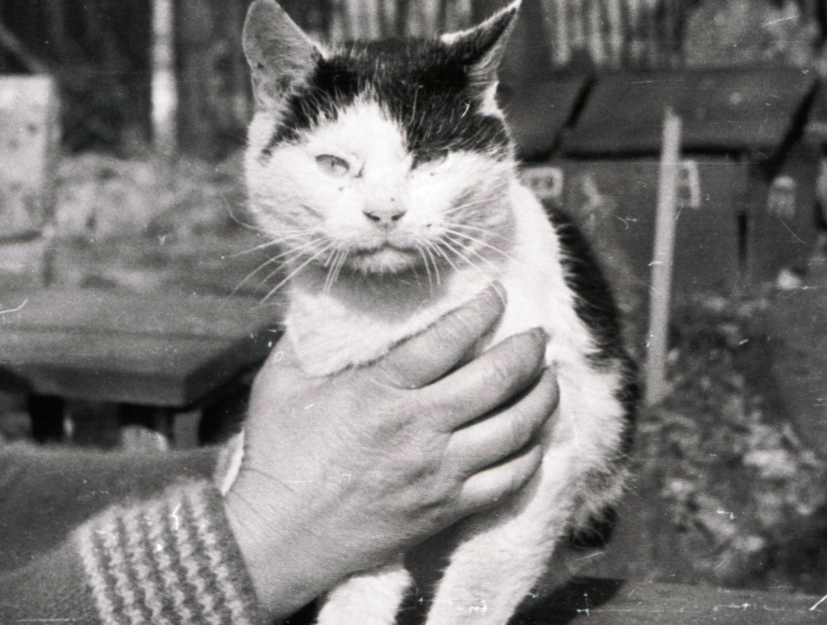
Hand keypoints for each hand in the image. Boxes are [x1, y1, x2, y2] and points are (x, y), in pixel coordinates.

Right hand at [223, 286, 558, 617]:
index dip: (484, 309)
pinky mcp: (445, 508)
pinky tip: (534, 438)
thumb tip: (323, 291)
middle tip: (539, 334)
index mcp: (382, 389)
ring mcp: (438, 471)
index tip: (499, 293)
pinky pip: (508, 479)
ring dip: (542, 397)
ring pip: (515, 428)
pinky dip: (531, 455)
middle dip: (528, 349)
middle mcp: (419, 427)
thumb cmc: (277, 454)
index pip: (451, 338)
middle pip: (498, 378)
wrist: (279, 536)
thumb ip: (309, 333)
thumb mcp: (282, 380)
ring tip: (549, 378)